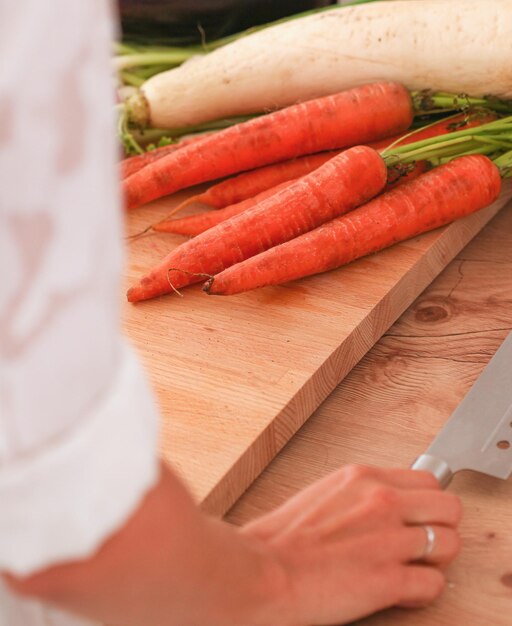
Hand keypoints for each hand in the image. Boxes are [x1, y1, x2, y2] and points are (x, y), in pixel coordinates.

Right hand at [241, 464, 461, 625]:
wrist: (263, 571)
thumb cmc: (282, 539)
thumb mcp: (324, 494)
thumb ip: (360, 494)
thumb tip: (383, 503)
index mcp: (363, 478)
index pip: (429, 480)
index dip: (428, 503)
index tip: (420, 517)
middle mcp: (382, 501)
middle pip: (450, 508)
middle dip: (441, 527)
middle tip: (424, 543)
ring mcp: (389, 539)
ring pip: (451, 545)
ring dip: (436, 560)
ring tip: (415, 569)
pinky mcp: (389, 579)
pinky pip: (435, 584)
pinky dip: (424, 591)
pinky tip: (404, 592)